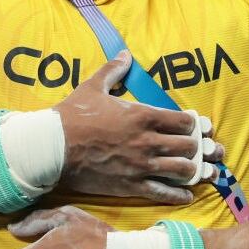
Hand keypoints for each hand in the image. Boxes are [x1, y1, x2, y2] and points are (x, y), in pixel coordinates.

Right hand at [54, 51, 223, 203]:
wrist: (51, 148)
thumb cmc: (72, 116)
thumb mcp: (93, 87)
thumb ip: (113, 70)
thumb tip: (125, 54)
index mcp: (142, 115)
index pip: (183, 120)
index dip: (192, 123)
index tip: (194, 126)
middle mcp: (147, 141)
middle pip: (188, 146)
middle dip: (195, 147)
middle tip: (197, 148)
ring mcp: (141, 165)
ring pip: (182, 170)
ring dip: (191, 170)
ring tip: (193, 169)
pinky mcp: (131, 186)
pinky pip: (164, 193)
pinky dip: (179, 195)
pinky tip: (186, 195)